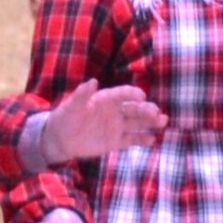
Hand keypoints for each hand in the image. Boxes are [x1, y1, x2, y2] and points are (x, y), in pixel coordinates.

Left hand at [30, 83, 167, 172]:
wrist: (60, 139)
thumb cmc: (65, 118)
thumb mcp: (72, 106)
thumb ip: (82, 95)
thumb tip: (93, 81)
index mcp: (106, 99)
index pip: (122, 94)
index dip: (132, 94)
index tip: (141, 96)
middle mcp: (115, 111)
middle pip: (134, 109)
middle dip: (146, 110)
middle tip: (156, 113)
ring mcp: (117, 126)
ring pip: (138, 123)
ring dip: (151, 122)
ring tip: (163, 122)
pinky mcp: (116, 141)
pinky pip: (132, 140)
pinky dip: (143, 139)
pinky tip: (152, 139)